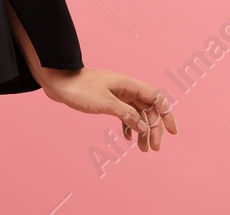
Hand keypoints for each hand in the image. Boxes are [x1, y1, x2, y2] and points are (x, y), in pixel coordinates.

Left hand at [34, 66, 178, 151]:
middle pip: (148, 109)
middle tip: (153, 149)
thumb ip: (126, 115)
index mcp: (129, 85)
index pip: (157, 99)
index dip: (167, 115)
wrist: (57, 80)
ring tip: (143, 149)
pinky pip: (125, 114)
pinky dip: (129, 126)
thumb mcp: (104, 103)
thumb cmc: (79, 88)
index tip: (173, 133)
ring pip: (137, 113)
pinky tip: (128, 138)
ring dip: (142, 130)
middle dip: (154, 129)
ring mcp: (117, 94)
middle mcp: (126, 88)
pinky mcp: (107, 100)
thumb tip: (144, 127)